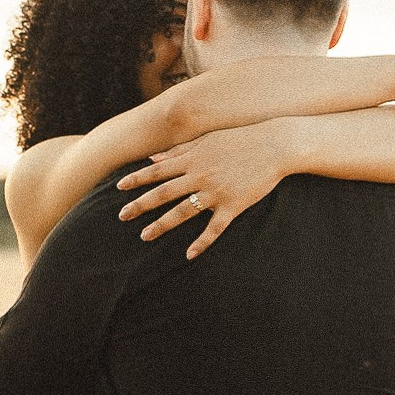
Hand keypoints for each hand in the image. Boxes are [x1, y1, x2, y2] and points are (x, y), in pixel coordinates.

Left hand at [114, 119, 296, 259]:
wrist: (275, 144)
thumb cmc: (240, 139)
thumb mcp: (207, 139)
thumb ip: (178, 150)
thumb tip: (152, 159)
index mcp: (192, 159)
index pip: (157, 171)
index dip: (137, 179)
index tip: (119, 187)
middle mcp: (200, 176)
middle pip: (163, 193)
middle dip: (140, 205)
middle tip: (121, 216)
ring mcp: (216, 192)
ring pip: (183, 212)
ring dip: (162, 225)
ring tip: (144, 236)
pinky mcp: (233, 205)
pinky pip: (214, 228)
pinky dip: (201, 242)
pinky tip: (188, 255)